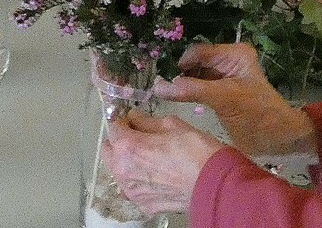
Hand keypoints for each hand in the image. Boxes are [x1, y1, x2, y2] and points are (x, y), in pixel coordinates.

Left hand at [103, 111, 224, 214]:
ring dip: (127, 161)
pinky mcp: (142, 204)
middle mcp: (123, 171)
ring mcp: (131, 191)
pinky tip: (158, 174)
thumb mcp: (172, 124)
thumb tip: (134, 117)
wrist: (213, 183)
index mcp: (128, 147)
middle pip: (109, 150)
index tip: (131, 118)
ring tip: (150, 156)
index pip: (113, 126)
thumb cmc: (195, 150)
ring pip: (119, 170)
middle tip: (139, 136)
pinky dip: (140, 179)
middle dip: (120, 141)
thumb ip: (146, 121)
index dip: (123, 119)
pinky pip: (133, 187)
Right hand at [154, 43, 316, 157]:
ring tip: (168, 97)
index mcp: (234, 54)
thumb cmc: (256, 113)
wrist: (277, 137)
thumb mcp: (223, 98)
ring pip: (195, 75)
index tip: (163, 81)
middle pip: (195, 62)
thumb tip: (158, 86)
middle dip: (181, 75)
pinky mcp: (221, 93)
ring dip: (183, 85)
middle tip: (162, 91)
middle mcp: (228, 61)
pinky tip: (179, 102)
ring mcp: (224, 77)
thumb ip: (192, 90)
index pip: (199, 52)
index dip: (181, 64)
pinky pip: (199, 88)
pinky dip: (189, 93)